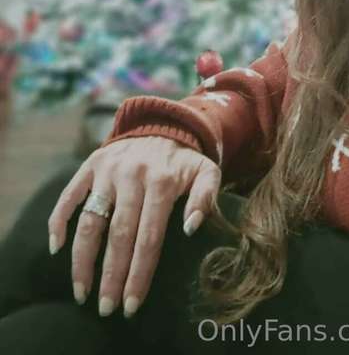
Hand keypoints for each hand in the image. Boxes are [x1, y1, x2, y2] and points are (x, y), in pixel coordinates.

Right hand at [47, 135, 220, 318]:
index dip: (140, 273)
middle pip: (119, 234)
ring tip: (82, 291)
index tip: (132, 304)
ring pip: (90, 220)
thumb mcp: (207, 172)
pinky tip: (57, 248)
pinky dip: (58, 220)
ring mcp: (108, 169)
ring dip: (82, 259)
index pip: (149, 236)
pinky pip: (69, 195)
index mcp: (162, 181)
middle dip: (111, 275)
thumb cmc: (185, 161)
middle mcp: (132, 174)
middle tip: (106, 307)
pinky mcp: (91, 165)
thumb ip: (205, 198)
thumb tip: (190, 229)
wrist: (163, 125)